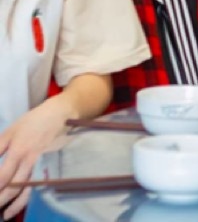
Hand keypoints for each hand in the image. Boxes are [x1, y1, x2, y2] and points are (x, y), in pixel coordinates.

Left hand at [0, 99, 70, 218]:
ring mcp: (45, 166)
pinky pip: (40, 187)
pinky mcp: (53, 167)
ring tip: (6, 215)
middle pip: (14, 188)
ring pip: (29, 191)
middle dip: (1, 201)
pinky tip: (23, 204)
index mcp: (19, 151)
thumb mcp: (11, 131)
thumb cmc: (34, 121)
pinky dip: (31, 198)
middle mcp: (32, 161)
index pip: (2, 177)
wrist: (63, 114)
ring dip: (16, 205)